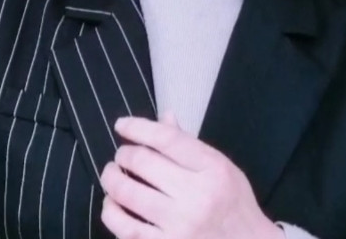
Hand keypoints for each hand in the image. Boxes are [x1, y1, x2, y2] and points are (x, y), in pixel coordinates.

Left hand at [100, 110, 284, 238]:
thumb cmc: (234, 204)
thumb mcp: (221, 166)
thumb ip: (189, 144)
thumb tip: (164, 117)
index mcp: (213, 169)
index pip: (166, 139)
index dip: (138, 127)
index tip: (121, 125)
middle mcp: (197, 197)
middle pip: (143, 162)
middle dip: (123, 154)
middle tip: (121, 155)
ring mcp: (180, 227)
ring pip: (128, 194)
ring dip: (112, 179)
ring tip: (111, 174)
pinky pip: (126, 229)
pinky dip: (111, 213)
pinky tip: (111, 204)